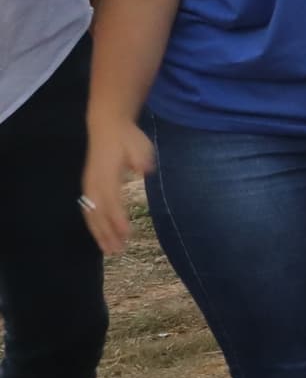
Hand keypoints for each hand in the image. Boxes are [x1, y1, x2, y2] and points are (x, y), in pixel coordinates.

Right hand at [80, 116, 152, 255]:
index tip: (127, 234)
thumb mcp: (139, 144)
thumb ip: (141, 158)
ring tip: (110, 250)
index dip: (118, 219)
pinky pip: (88, 210)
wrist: (106, 126)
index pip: (112, 201)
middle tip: (118, 251)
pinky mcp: (89, 186)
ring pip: (91, 214)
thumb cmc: (126, 137)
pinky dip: (93, 225)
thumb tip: (145, 169)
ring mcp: (89, 185)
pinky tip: (100, 237)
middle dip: (108, 233)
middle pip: (99, 213)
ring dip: (99, 233)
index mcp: (107, 174)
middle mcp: (94, 182)